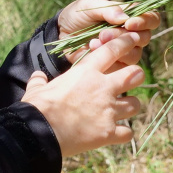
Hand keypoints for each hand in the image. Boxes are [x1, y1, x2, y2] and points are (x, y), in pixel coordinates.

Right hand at [21, 32, 145, 157]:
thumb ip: (39, 81)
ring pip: (135, 104)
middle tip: (133, 79)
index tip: (133, 39)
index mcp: (85, 72)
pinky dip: (123, 133)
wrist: (39, 133)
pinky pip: (127, 132)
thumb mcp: (36, 90)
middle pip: (134, 75)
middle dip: (136, 76)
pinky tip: (116, 133)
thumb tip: (37, 76)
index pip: (112, 50)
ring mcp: (108, 111)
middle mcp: (102, 88)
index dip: (125, 43)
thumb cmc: (37, 107)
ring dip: (130, 106)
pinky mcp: (108, 132)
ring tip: (123, 109)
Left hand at [56, 0, 160, 66]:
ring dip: (116, 48)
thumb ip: (108, 9)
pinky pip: (121, 67)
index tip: (129, 22)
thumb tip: (126, 17)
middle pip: (145, 38)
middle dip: (124, 36)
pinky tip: (92, 50)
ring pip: (135, 54)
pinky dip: (108, 59)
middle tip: (104, 33)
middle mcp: (131, 35)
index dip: (145, 21)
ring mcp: (123, 52)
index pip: (151, 19)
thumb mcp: (89, 6)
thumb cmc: (76, 16)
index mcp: (129, 17)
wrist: (59, 35)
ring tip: (95, 41)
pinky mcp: (114, 66)